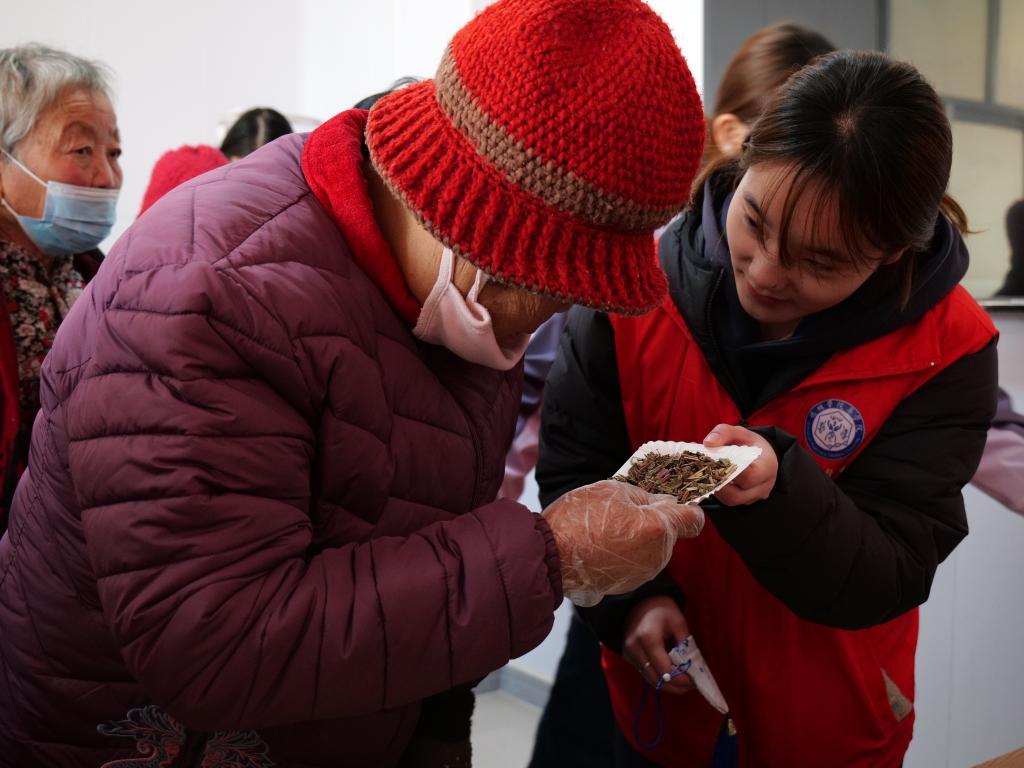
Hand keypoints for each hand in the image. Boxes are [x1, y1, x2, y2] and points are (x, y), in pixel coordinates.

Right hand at [543, 479, 703, 606]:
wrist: (552, 557)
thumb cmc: (580, 519)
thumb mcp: (613, 491)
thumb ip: (646, 496)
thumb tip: (664, 502)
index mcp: (659, 528)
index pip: (694, 520)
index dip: (686, 508)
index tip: (670, 502)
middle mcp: (658, 555)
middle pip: (670, 533)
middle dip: (654, 522)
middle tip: (623, 510)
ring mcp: (644, 573)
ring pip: (653, 549)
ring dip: (639, 538)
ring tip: (607, 528)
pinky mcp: (628, 584)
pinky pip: (637, 563)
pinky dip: (626, 553)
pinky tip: (602, 545)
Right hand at [623, 596, 693, 693]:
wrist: (636, 599)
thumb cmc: (660, 607)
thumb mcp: (678, 622)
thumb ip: (686, 646)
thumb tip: (694, 668)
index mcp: (648, 639)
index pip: (666, 670)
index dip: (681, 680)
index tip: (694, 681)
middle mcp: (635, 650)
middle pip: (656, 680)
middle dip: (675, 686)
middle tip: (690, 685)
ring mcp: (628, 654)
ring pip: (649, 679)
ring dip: (666, 684)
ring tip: (682, 681)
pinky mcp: (627, 656)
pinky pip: (644, 672)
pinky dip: (658, 677)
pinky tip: (669, 673)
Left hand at [703, 424, 777, 505]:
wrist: (761, 454)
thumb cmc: (751, 443)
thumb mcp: (740, 433)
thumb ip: (724, 433)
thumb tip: (708, 443)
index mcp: (767, 467)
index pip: (748, 476)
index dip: (728, 472)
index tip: (711, 462)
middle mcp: (763, 487)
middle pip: (736, 494)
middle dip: (716, 483)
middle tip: (702, 470)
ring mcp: (754, 497)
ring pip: (731, 500)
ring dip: (715, 488)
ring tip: (703, 474)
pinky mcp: (746, 501)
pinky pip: (729, 500)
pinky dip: (717, 490)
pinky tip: (708, 479)